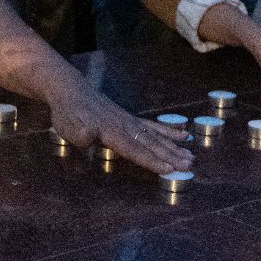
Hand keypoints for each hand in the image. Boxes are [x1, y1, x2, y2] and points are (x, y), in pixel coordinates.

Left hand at [48, 86, 192, 174]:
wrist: (71, 91)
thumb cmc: (69, 113)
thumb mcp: (70, 127)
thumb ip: (82, 135)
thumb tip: (90, 137)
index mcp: (112, 132)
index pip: (135, 150)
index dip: (152, 160)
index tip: (169, 169)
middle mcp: (126, 127)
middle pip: (151, 143)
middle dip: (171, 156)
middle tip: (189, 165)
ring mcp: (130, 121)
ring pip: (156, 136)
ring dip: (173, 147)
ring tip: (191, 155)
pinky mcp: (130, 118)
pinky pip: (153, 126)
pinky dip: (168, 131)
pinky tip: (182, 133)